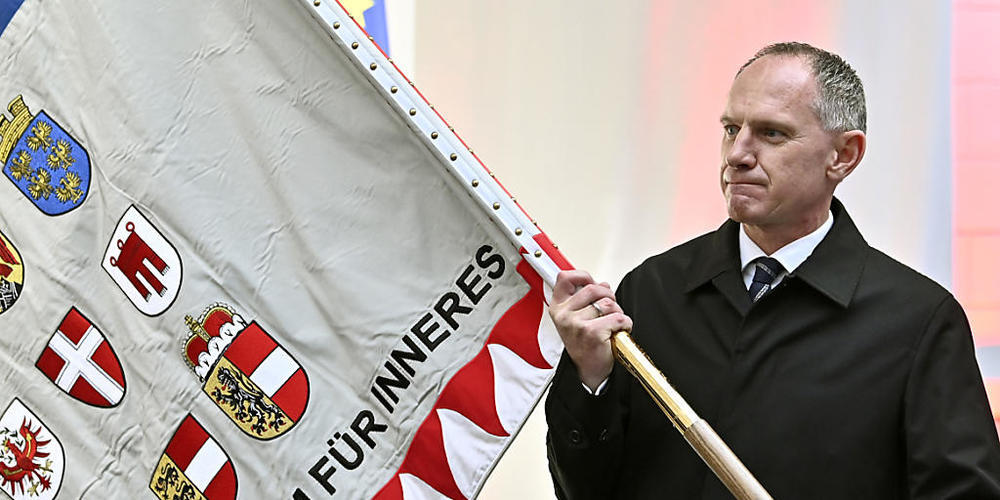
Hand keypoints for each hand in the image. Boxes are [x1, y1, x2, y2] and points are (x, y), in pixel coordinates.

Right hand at [549, 270, 631, 390]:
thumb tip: (602, 284)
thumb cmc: (584, 345)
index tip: (592, 282)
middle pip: (593, 288)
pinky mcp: (592, 332)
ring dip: (617, 312)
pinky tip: (618, 331)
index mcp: (558, 308)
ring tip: (613, 324)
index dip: (582, 276)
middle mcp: (564, 315)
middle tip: (610, 309)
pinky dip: (625, 324)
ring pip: (607, 304)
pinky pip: (617, 318)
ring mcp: (576, 324)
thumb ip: (586, 299)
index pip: (564, 278)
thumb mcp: (576, 319)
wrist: (588, 372)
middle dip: (608, 296)